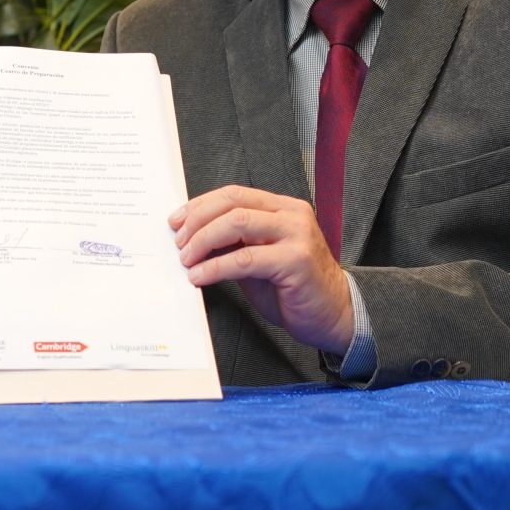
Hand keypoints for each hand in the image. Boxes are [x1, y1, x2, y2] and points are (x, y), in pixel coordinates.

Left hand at [169, 186, 356, 355]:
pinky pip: (245, 259)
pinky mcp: (296, 261)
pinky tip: (200, 277)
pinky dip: (216, 267)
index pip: (234, 194)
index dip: (200, 205)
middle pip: (233, 203)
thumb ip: (233, 243)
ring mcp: (297, 235)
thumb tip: (192, 237)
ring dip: (204, 241)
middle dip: (198, 221)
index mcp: (282, 208)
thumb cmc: (293, 288)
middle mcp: (292, 215)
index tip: (176, 221)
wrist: (333, 314)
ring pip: (237, 223)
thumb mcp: (258, 258)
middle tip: (179, 243)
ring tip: (187, 260)